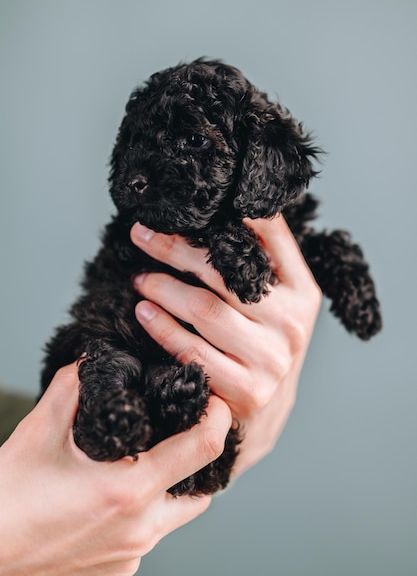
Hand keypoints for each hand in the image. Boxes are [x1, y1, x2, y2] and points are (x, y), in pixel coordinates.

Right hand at [0, 364, 230, 575]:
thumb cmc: (11, 494)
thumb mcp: (40, 430)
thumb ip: (72, 386)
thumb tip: (94, 359)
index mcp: (129, 490)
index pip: (202, 449)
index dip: (217, 419)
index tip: (213, 401)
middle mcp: (139, 528)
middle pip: (202, 492)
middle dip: (198, 461)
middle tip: (180, 434)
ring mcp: (131, 555)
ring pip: (176, 517)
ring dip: (172, 488)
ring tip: (146, 464)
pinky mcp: (119, 571)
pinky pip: (149, 537)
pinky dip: (145, 513)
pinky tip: (118, 498)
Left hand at [131, 215, 320, 475]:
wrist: (264, 416)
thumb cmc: (261, 346)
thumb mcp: (275, 303)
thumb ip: (260, 261)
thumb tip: (225, 209)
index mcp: (302, 291)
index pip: (271, 236)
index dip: (226, 214)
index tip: (185, 205)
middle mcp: (292, 323)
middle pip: (224, 272)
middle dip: (175, 249)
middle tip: (143, 235)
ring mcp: (271, 359)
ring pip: (204, 309)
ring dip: (162, 287)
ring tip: (139, 278)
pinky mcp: (245, 390)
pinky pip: (192, 351)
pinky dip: (162, 328)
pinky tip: (144, 313)